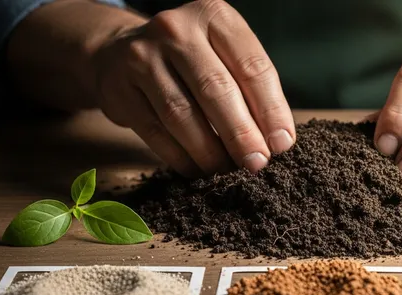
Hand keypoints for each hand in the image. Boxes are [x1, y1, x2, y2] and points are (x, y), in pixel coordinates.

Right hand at [90, 0, 294, 176]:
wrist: (119, 53)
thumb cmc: (190, 61)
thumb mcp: (222, 55)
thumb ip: (249, 89)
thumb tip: (276, 140)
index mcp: (213, 16)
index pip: (251, 66)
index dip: (271, 110)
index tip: (282, 144)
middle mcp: (176, 30)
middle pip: (216, 90)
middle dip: (241, 134)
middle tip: (257, 163)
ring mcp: (142, 57)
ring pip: (182, 114)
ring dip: (210, 151)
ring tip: (228, 170)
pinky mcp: (118, 89)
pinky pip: (156, 132)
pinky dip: (181, 157)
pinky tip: (199, 170)